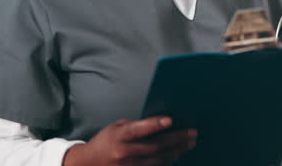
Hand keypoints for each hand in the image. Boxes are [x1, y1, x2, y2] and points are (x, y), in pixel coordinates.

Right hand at [63, 117, 196, 165]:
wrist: (89, 164)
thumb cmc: (106, 141)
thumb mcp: (117, 127)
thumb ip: (136, 126)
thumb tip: (159, 122)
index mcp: (119, 136)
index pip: (139, 130)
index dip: (154, 124)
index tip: (170, 120)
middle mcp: (124, 153)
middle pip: (155, 147)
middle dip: (176, 140)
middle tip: (192, 133)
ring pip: (158, 160)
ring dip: (176, 151)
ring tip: (190, 143)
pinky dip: (167, 162)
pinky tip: (177, 155)